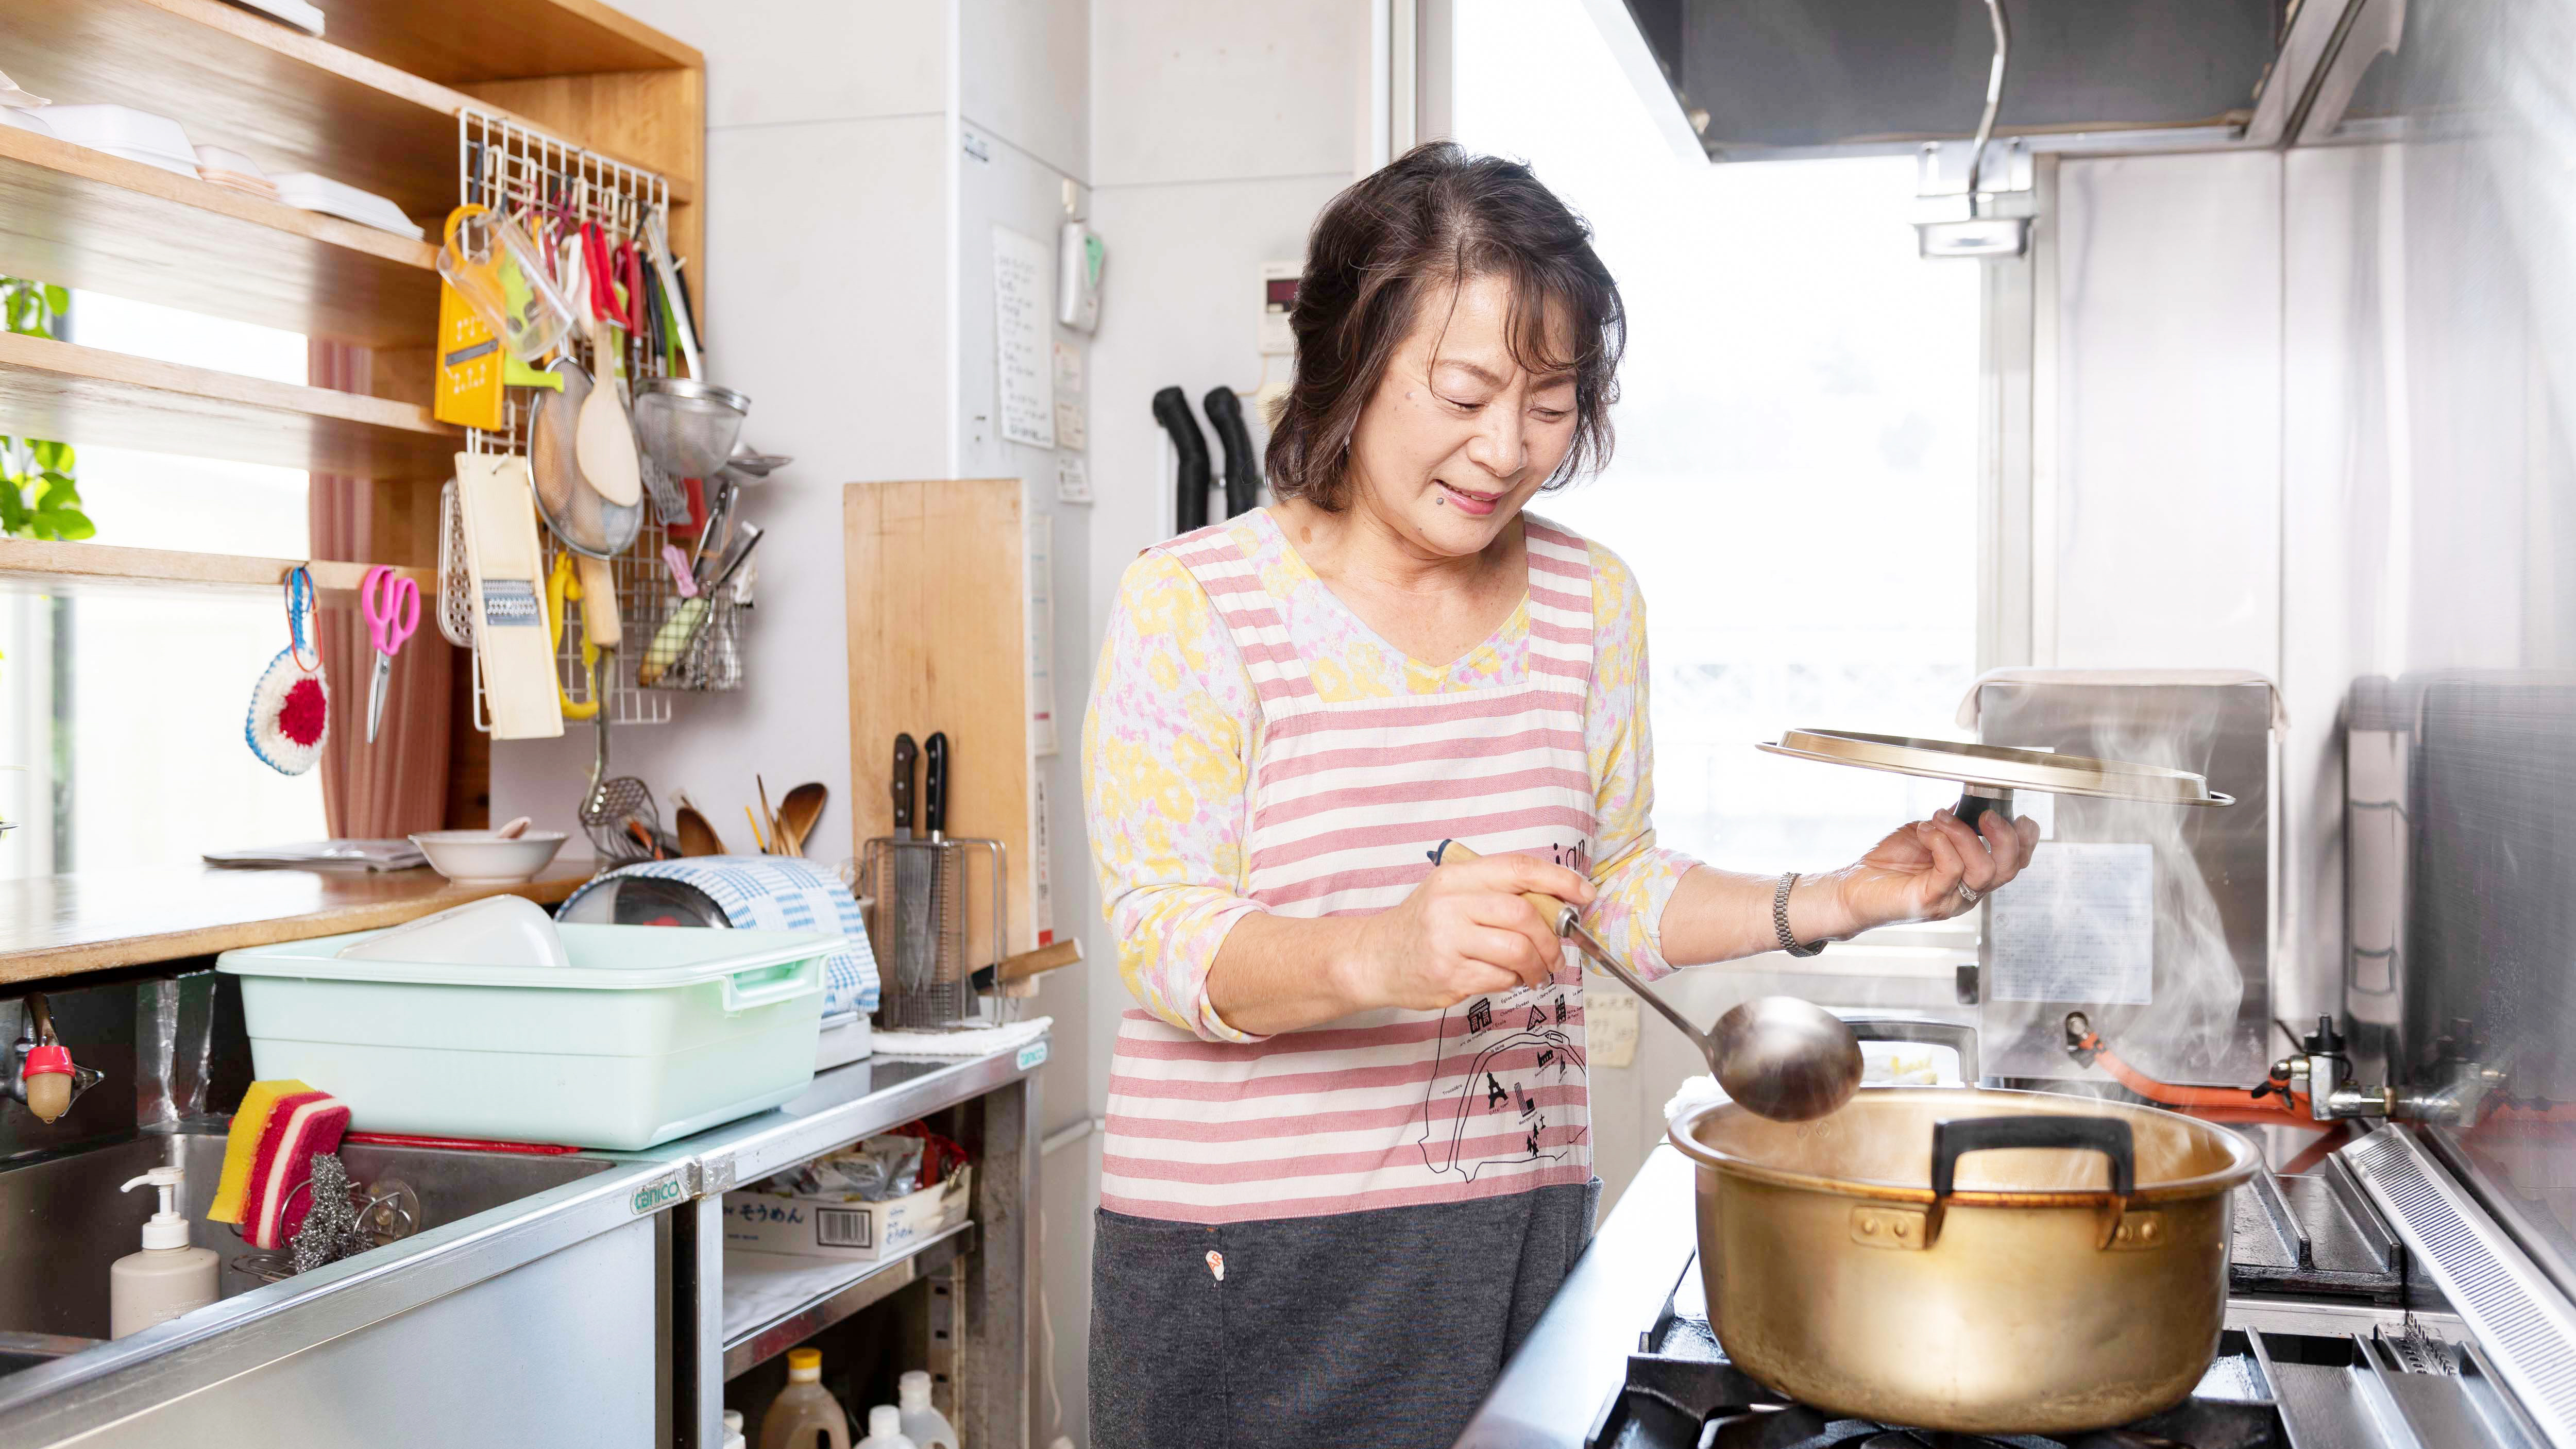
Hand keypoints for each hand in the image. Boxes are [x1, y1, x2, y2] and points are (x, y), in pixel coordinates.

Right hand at [1349, 852, 1596, 1010]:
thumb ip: (1495, 892)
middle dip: (1551, 937)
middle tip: (1557, 953)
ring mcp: (1447, 941)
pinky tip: (1508, 979)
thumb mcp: (1450, 892)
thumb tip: (1557, 902)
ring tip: (1537, 971)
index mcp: (1456, 877)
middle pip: (1523, 914)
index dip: (1559, 879)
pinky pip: (1501, 978)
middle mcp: (1450, 904)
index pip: (1517, 869)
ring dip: (1538, 965)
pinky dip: (1514, 981)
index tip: (1584, 894)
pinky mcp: (1448, 975)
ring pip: (1517, 950)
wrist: (1374, 959)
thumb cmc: (1422, 925)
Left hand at [1825, 808, 2040, 932]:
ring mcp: (1951, 899)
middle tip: (1984, 814)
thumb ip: (1953, 824)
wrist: (1853, 889)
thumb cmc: (1889, 865)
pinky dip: (1942, 843)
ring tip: (1940, 818)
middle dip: (2004, 837)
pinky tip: (1926, 831)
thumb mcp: (1928, 835)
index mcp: (1972, 876)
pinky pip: (1951, 871)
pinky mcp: (1930, 900)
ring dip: (1964, 835)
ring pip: (1983, 870)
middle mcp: (1968, 892)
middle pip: (2008, 869)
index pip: (2014, 863)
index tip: (2017, 816)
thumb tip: (1970, 801)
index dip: (2025, 841)